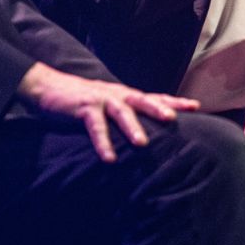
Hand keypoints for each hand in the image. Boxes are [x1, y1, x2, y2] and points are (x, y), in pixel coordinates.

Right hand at [16, 62, 198, 161]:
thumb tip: (147, 134)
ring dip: (132, 127)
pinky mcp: (83, 108)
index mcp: (125, 95)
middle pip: (142, 99)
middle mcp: (117, 94)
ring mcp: (101, 99)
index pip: (154, 96)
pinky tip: (109, 158)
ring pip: (121, 111)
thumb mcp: (108, 106)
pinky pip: (95, 126)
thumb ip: (125, 115)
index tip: (196, 105)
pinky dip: (102, 142)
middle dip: (159, 108)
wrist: (48, 87)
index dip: (174, 101)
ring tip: (142, 143)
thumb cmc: (82, 100)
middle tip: (174, 119)